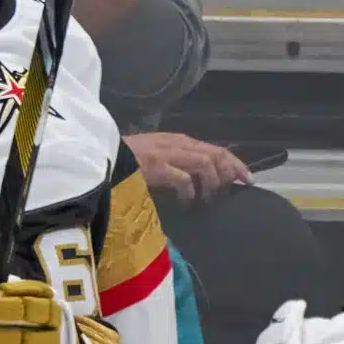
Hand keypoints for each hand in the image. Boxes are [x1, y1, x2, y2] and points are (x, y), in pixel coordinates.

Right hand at [125, 132, 251, 201]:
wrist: (97, 157)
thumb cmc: (121, 159)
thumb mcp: (151, 154)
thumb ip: (170, 160)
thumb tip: (192, 178)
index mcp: (176, 140)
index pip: (214, 149)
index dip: (234, 163)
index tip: (245, 179)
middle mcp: (176, 143)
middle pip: (215, 155)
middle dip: (229, 173)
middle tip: (232, 190)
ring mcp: (166, 154)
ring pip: (205, 164)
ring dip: (210, 184)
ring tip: (207, 200)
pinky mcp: (156, 166)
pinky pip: (184, 179)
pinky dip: (189, 193)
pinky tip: (186, 203)